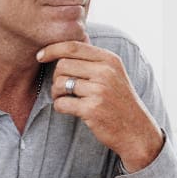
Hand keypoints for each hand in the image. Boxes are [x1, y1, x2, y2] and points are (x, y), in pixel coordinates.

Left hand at [36, 41, 163, 171]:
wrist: (136, 131)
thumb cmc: (119, 102)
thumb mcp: (113, 74)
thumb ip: (92, 61)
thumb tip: (60, 50)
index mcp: (110, 60)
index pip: (73, 46)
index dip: (52, 49)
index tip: (40, 55)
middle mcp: (106, 72)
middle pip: (63, 65)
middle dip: (56, 76)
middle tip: (62, 88)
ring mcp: (99, 91)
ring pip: (59, 83)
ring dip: (56, 93)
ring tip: (66, 99)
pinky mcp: (92, 109)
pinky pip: (61, 103)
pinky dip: (60, 106)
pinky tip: (69, 109)